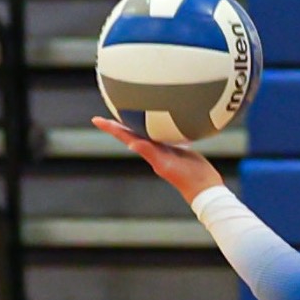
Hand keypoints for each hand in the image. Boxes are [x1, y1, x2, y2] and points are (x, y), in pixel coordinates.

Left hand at [92, 117, 224, 203]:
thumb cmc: (185, 178)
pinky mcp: (179, 149)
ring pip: (149, 133)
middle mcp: (154, 150)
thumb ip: (150, 153)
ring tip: (132, 114)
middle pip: (134, 133)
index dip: (111, 128)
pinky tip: (164, 122)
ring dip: (139, 124)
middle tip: (110, 112)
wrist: (203, 187)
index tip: (96, 120)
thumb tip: (131, 143)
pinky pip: (166, 135)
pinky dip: (161, 127)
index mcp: (148, 152)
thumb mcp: (166, 165)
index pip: (126, 137)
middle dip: (121, 124)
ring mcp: (166, 150)